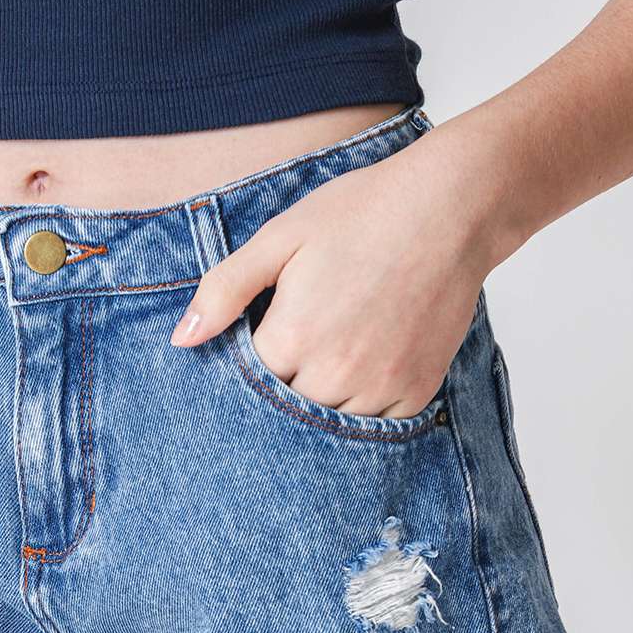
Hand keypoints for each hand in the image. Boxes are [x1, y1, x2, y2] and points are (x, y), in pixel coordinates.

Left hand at [170, 129, 496, 417]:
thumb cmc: (359, 213)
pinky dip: (363, 406)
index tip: (262, 339)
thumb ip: (224, 290)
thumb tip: (181, 341)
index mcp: (292, 337)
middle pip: (285, 409)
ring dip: (320, 402)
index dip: (250, 363)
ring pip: (328, 425)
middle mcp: (334, 373)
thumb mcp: (279, 238)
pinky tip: (363, 368)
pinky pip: (375, 425)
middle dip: (282, 386)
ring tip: (331, 354)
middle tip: (299, 345)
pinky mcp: (416, 390)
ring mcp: (379, 386)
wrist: (450, 207)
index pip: (246, 383)